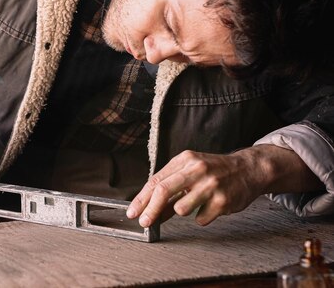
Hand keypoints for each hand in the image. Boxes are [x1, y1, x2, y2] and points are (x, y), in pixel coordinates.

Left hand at [126, 145, 319, 226]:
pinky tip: (210, 207)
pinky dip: (201, 217)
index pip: (156, 181)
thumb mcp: (190, 171)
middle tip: (144, 223)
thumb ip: (170, 188)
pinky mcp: (223, 201)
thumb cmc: (214, 171)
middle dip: (149, 210)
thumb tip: (149, 210)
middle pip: (164, 191)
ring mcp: (211, 185)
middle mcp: (197, 169)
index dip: (142, 199)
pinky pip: (201, 219)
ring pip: (181, 208)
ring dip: (181, 211)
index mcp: (185, 160)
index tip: (133, 212)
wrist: (249, 169)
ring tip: (193, 203)